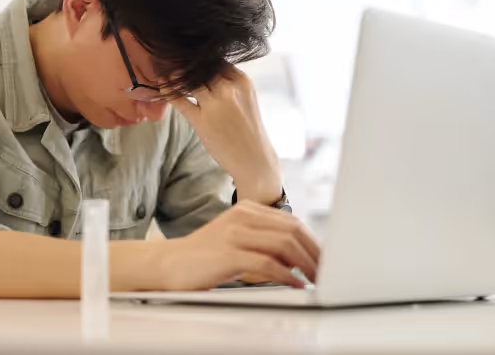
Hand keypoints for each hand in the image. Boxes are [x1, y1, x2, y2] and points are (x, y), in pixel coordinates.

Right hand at [155, 200, 319, 290]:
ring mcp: (234, 234)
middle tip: (325, 271)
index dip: (313, 241)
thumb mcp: (236, 240)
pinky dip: (287, 275)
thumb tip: (298, 256)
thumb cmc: (204, 256)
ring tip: (315, 279)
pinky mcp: (228, 254)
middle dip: (314, 252)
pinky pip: (267, 263)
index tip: (324, 259)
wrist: (169, 264)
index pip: (291, 222)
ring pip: (283, 244)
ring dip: (305, 264)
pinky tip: (295, 284)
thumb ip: (263, 241)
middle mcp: (242, 217)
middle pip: (292, 230)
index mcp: (246, 210)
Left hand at [170, 64, 281, 203]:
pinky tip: (163, 86)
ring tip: (166, 71)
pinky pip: (179, 99)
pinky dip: (168, 91)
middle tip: (171, 59)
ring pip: (188, 80)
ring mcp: (215, 104)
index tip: (187, 57)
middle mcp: (229, 89)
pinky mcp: (201, 120)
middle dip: (185, 64)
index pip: (215, 60)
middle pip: (200, 67)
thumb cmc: (247, 129)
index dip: (199, 58)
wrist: (254, 160)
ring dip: (175, 75)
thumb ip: (228, 83)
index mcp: (242, 81)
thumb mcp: (245, 99)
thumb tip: (203, 69)